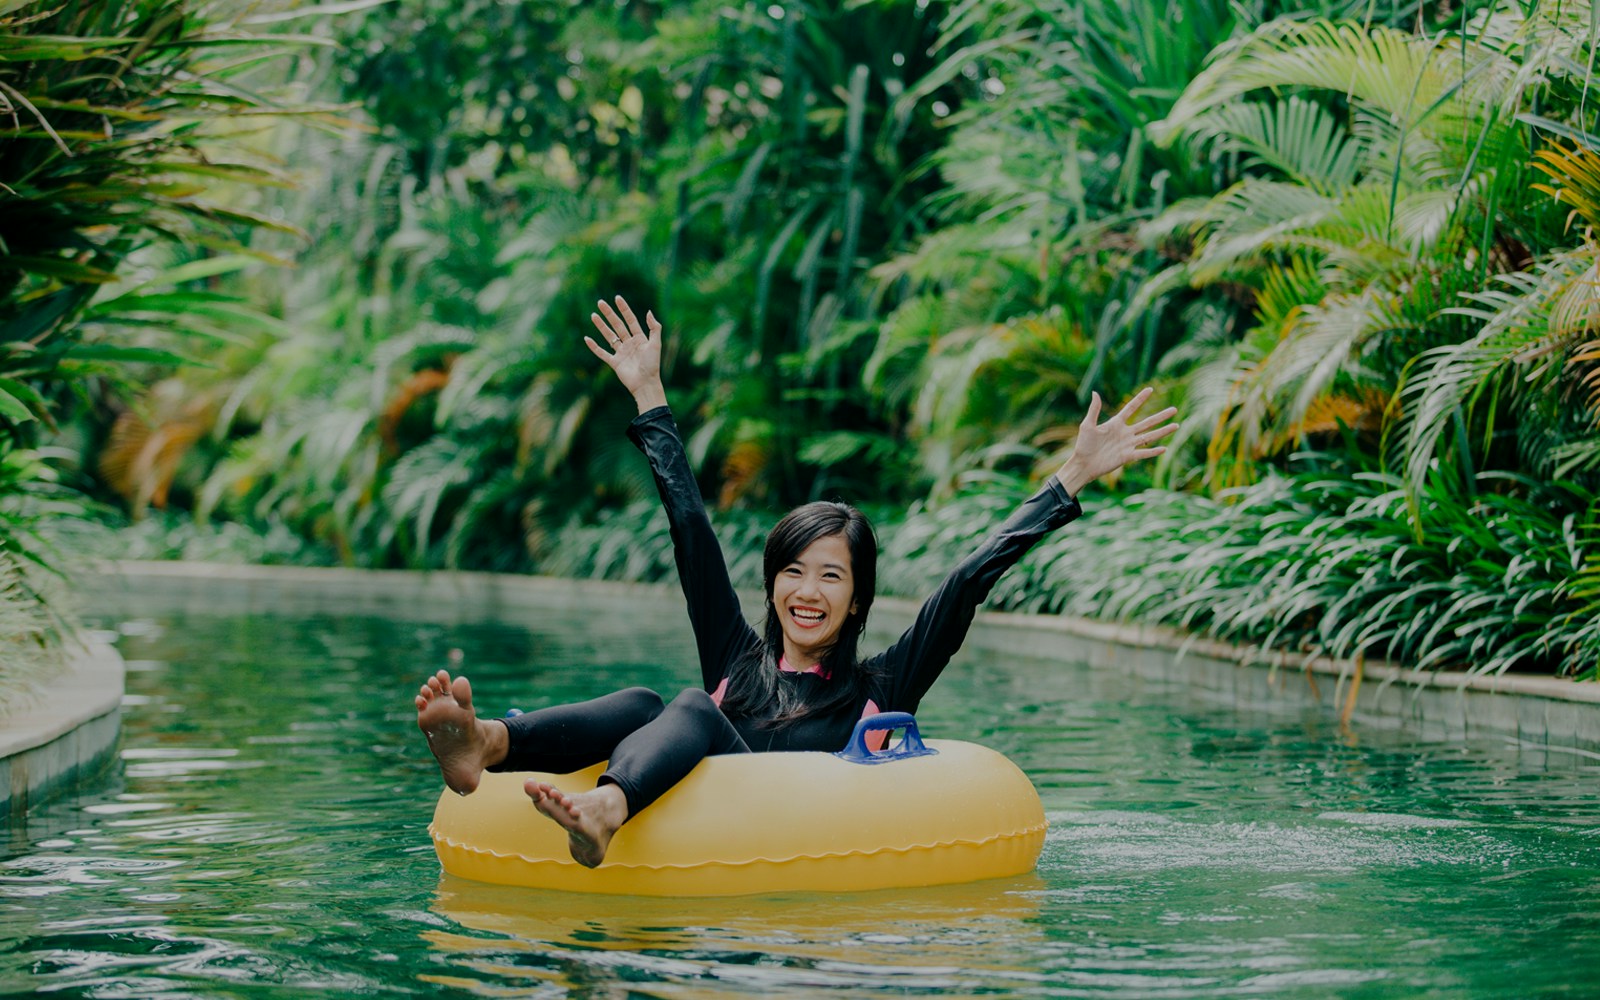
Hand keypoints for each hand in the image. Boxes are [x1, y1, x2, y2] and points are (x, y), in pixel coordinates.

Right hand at [586, 295, 666, 412]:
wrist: (646, 384)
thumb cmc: (652, 365)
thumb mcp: (656, 344)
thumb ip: (654, 328)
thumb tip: (648, 312)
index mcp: (640, 338)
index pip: (630, 320)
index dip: (624, 309)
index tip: (617, 298)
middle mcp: (630, 344)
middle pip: (618, 325)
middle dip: (609, 314)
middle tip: (600, 302)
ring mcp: (621, 353)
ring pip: (609, 336)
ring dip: (601, 326)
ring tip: (593, 315)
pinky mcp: (614, 363)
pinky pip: (602, 353)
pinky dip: (594, 347)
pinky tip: (587, 339)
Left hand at [1053, 388, 1177, 494]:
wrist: (1083, 464)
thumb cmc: (1083, 445)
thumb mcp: (1087, 425)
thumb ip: (1094, 410)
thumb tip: (1095, 392)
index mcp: (1116, 423)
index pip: (1131, 408)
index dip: (1140, 399)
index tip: (1151, 389)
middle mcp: (1125, 433)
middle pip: (1147, 422)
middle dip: (1161, 416)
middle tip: (1174, 409)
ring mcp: (1127, 445)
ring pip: (1149, 436)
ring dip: (1163, 431)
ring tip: (1176, 425)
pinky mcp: (1127, 457)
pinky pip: (1143, 453)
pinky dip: (1153, 451)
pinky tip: (1164, 448)